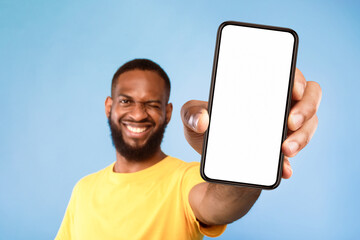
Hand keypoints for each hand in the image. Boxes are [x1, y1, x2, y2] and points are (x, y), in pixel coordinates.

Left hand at [181, 68, 321, 178]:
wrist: (215, 164)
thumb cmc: (209, 132)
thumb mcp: (193, 119)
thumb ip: (190, 113)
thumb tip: (202, 120)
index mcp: (261, 90)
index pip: (288, 75)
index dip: (296, 78)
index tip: (292, 88)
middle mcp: (278, 107)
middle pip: (309, 97)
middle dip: (306, 108)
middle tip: (291, 121)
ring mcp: (285, 130)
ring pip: (308, 126)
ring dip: (302, 137)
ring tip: (285, 148)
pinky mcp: (281, 154)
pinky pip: (293, 157)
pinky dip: (289, 164)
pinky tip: (284, 170)